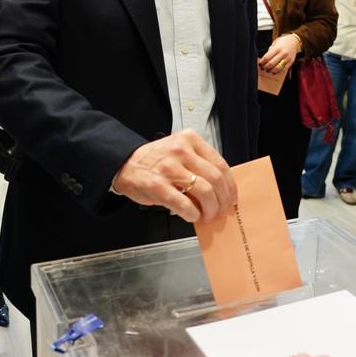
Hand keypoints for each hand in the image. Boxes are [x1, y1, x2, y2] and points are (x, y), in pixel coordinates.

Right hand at [111, 129, 236, 222]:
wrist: (125, 164)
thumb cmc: (154, 160)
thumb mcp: (179, 151)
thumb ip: (199, 163)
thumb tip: (220, 188)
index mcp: (189, 140)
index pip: (220, 164)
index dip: (230, 185)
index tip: (231, 197)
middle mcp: (180, 151)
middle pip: (215, 179)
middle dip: (222, 200)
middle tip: (221, 210)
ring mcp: (169, 168)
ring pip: (204, 191)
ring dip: (210, 209)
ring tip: (207, 215)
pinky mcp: (158, 186)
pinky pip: (184, 204)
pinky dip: (193, 214)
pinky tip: (192, 216)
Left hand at [258, 34, 299, 73]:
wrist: (294, 41)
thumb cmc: (282, 42)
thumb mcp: (275, 44)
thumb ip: (270, 51)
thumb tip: (263, 60)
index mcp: (277, 48)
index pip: (267, 57)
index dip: (262, 62)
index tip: (260, 64)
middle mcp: (283, 53)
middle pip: (271, 63)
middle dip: (265, 67)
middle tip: (263, 68)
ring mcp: (287, 58)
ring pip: (277, 68)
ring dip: (271, 70)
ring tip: (268, 70)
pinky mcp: (291, 62)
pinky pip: (283, 69)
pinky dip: (277, 72)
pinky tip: (273, 72)